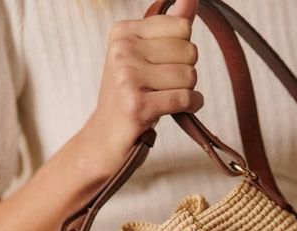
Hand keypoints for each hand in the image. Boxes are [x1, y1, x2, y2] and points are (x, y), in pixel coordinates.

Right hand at [82, 0, 201, 174]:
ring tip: (165, 99)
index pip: (182, 27)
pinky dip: (191, 107)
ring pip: (189, 76)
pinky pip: (184, 99)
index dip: (182, 50)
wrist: (105, 136)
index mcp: (124, 32)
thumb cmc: (130, 95)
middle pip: (189, 51)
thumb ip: (170, 28)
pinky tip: (179, 111)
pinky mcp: (137, 105)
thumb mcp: (146, 56)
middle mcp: (123, 50)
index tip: (162, 66)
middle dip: (186, 73)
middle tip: (163, 87)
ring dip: (187, 92)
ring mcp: (127, 77)